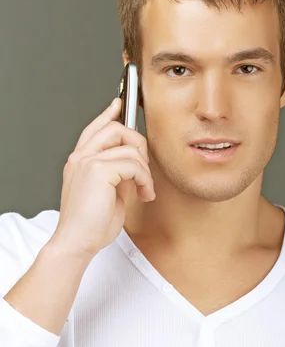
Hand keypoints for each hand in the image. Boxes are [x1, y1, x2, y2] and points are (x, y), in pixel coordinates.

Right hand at [51, 98, 154, 259]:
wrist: (77, 242)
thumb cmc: (91, 225)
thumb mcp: (108, 193)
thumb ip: (118, 174)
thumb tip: (135, 167)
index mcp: (80, 161)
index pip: (94, 128)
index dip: (108, 114)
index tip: (118, 104)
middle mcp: (81, 157)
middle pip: (116, 129)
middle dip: (139, 146)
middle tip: (144, 172)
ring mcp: (87, 161)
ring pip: (130, 147)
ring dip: (145, 171)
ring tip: (144, 190)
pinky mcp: (98, 170)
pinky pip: (134, 165)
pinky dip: (145, 179)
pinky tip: (143, 194)